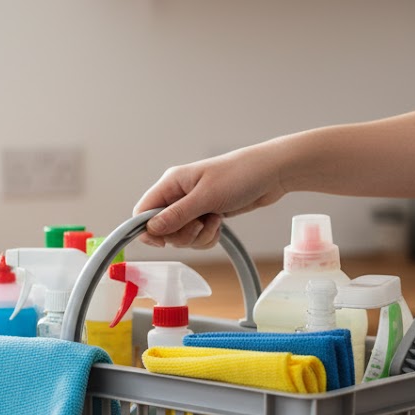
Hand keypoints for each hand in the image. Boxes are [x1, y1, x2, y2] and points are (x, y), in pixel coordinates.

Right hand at [133, 145, 286, 247]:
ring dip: (198, 237)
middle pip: (162, 229)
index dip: (148, 230)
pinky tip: (220, 225)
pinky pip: (197, 237)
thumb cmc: (240, 175)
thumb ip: (176, 214)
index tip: (164, 241)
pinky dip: (207, 237)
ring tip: (215, 220)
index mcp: (171, 183)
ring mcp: (192, 206)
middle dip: (182, 235)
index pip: (143, 211)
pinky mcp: (206, 215)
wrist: (272, 173)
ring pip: (181, 236)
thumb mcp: (206, 197)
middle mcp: (178, 195)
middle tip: (201, 225)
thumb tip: (150, 228)